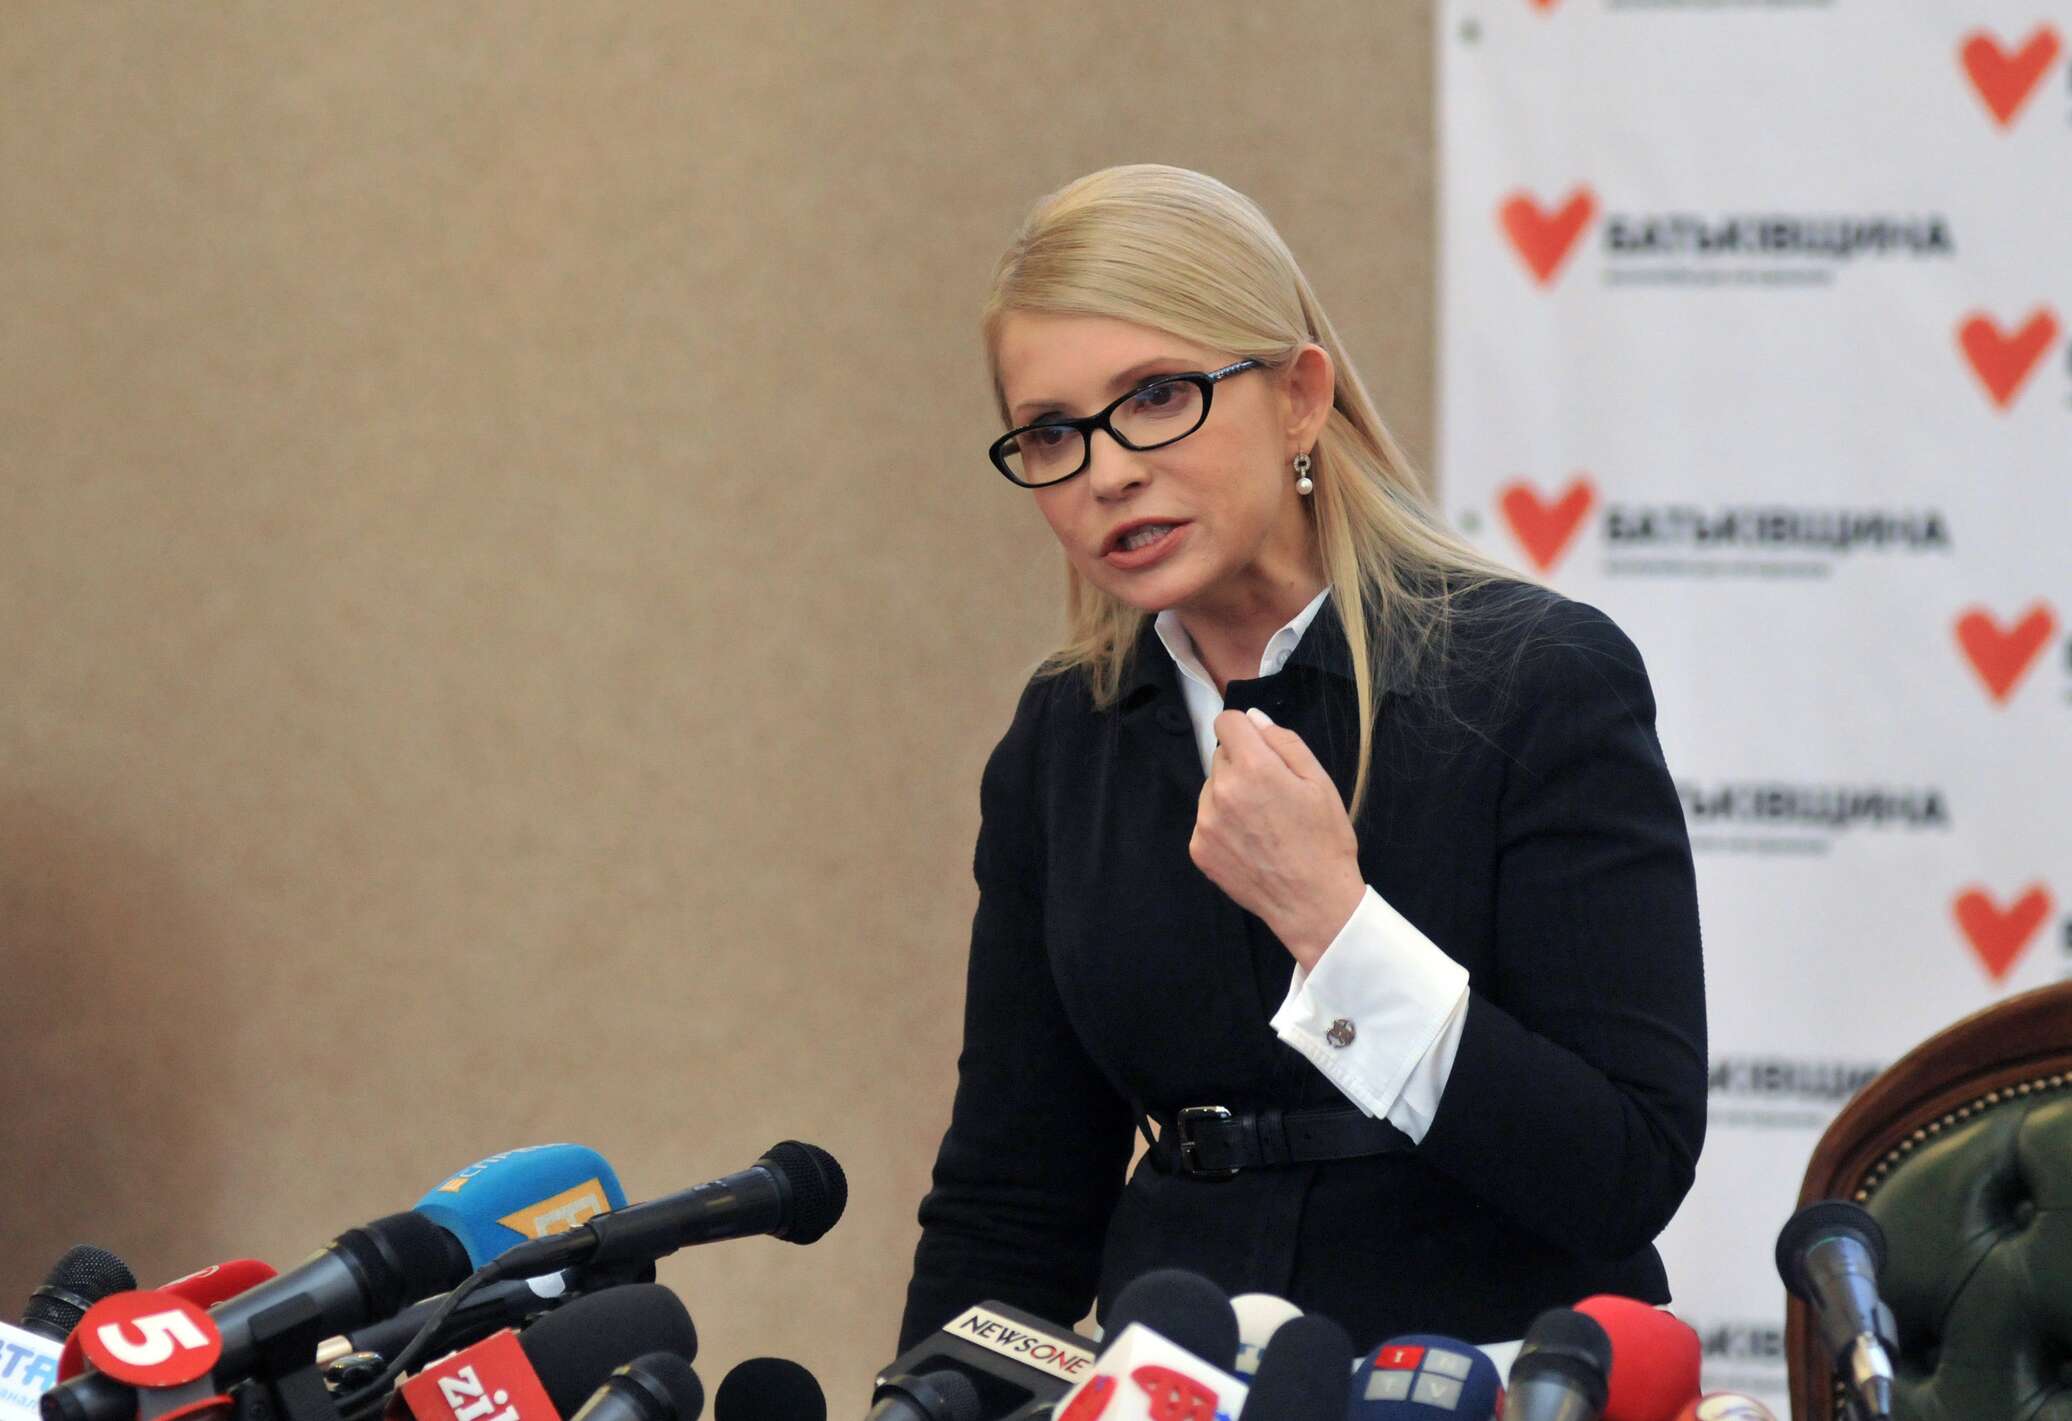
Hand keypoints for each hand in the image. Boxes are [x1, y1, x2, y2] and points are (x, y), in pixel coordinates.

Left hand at [1189, 707, 1366, 969]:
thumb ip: (1283, 742)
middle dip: (1243, 765)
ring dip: (1231, 795)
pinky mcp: (1198, 848)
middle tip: (1272, 794)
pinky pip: (1206, 819)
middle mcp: (1221, 790)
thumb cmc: (1324, 840)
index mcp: (1254, 767)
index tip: (1260, 747)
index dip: (1245, 730)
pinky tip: (1250, 842)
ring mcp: (1205, 822)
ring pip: (1212, 788)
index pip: (1226, 722)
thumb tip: (1253, 718)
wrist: (1313, 902)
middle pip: (1221, 756)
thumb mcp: (1319, 781)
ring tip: (1263, 823)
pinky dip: (1223, 824)